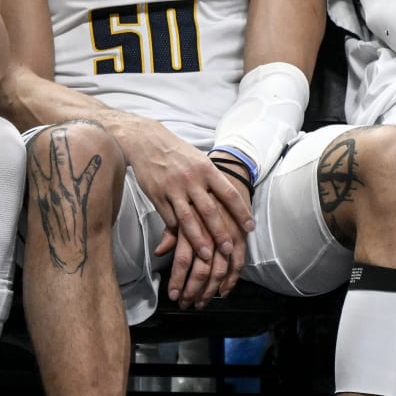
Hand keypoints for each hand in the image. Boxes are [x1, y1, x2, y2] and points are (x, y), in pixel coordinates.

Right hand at [116, 120, 250, 302]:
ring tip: (206, 255)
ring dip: (198, 240)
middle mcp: (191, 179)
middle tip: (229, 249)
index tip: (250, 227)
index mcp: (206, 168)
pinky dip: (177, 232)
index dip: (241, 211)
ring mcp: (173, 188)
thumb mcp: (199, 160)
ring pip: (188, 219)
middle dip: (220, 233)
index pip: (229, 193)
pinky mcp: (157, 196)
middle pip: (209, 211)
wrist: (146, 141)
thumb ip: (212, 180)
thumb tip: (230, 198)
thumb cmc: (177, 152)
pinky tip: (183, 242)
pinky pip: (169, 218)